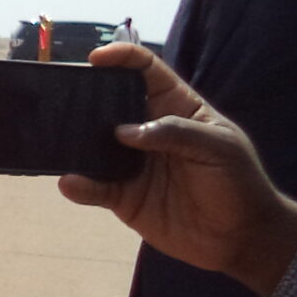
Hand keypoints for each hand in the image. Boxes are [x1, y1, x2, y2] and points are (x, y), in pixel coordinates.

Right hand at [58, 45, 296, 294]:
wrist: (241, 238)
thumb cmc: (239, 184)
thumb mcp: (218, 149)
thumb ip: (175, 133)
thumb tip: (123, 131)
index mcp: (177, 108)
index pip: (147, 73)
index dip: (123, 59)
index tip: (97, 59)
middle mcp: (147, 132)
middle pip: (111, 105)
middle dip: (87, 97)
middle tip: (62, 96)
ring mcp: (132, 164)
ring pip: (94, 146)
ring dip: (75, 142)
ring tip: (56, 137)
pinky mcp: (123, 197)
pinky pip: (94, 187)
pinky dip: (79, 185)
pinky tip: (71, 182)